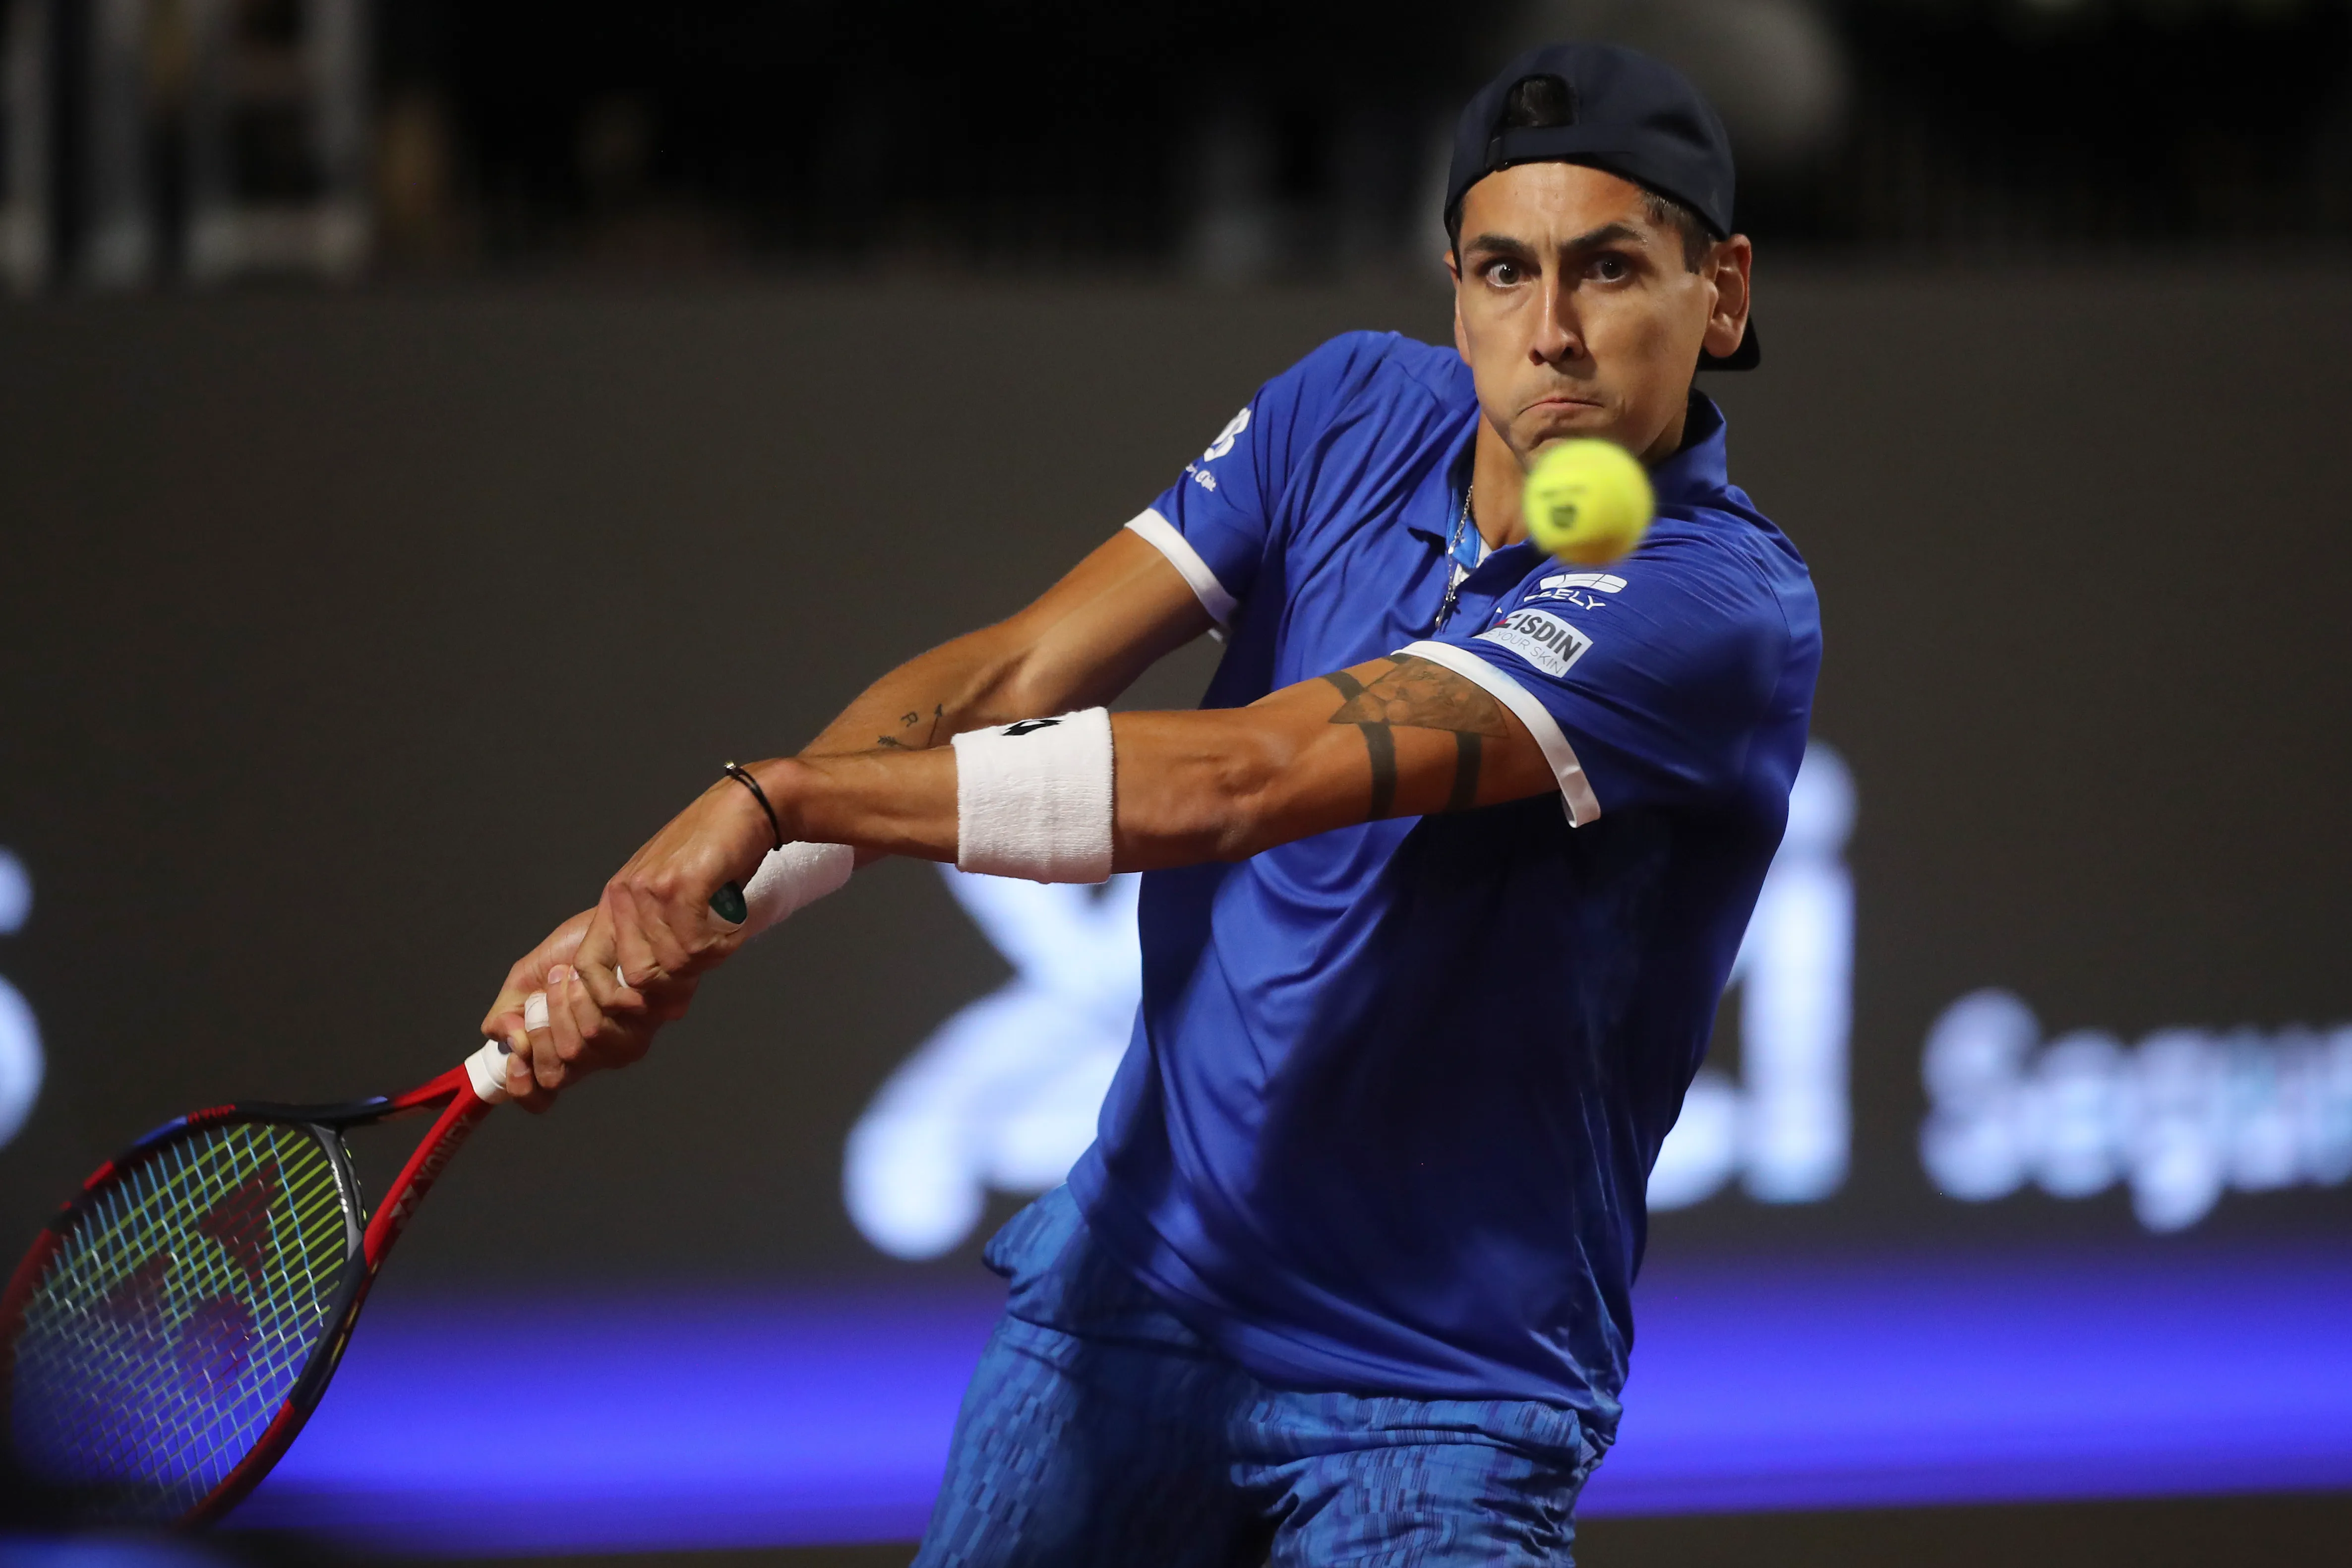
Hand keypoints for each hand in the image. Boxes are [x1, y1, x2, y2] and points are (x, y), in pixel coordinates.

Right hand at [480, 906, 698, 1109]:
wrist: (613, 915)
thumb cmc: (573, 948)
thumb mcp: (527, 979)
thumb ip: (508, 1012)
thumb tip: (510, 1039)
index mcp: (563, 1050)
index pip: (540, 1095)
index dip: (521, 1086)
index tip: (514, 1056)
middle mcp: (596, 1056)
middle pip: (555, 1074)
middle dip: (538, 1031)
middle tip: (543, 996)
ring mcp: (625, 1042)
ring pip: (577, 1049)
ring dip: (560, 1007)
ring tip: (566, 976)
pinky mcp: (649, 1021)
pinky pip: (600, 1027)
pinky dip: (582, 997)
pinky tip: (584, 974)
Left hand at [523, 771, 776, 1095]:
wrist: (748, 809)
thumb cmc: (715, 857)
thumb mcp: (670, 898)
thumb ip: (654, 940)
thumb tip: (658, 1003)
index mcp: (615, 903)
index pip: (586, 972)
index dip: (609, 1004)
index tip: (648, 1008)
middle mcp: (624, 897)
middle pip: (632, 981)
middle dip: (669, 990)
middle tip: (699, 971)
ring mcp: (650, 891)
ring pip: (667, 969)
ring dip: (702, 963)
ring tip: (721, 933)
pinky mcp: (682, 886)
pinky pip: (696, 948)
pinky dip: (720, 946)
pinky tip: (730, 922)